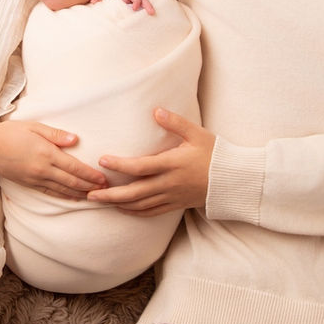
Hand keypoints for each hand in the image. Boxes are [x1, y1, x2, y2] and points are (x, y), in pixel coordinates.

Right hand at [0, 120, 107, 199]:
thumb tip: (75, 140)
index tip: (103, 178)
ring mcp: (35, 179)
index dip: (90, 174)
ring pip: (62, 189)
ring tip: (93, 196)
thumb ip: (56, 134)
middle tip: (105, 189)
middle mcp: (43, 169)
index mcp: (47, 153)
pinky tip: (72, 197)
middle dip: (89, 186)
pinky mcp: (28, 184)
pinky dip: (63, 196)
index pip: (74, 167)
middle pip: (71, 181)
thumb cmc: (10, 132)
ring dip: (79, 193)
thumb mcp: (34, 127)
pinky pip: (49, 192)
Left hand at [87, 108, 212, 215]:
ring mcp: (172, 197)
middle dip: (110, 195)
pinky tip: (123, 209)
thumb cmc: (215, 153)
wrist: (234, 180)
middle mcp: (169, 183)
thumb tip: (155, 111)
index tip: (102, 161)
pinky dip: (135, 212)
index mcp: (172, 164)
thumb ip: (175, 122)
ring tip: (100, 201)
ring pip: (140, 205)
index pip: (139, 167)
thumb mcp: (197, 133)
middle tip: (89, 193)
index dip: (119, 165)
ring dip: (118, 205)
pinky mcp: (176, 205)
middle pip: (134, 193)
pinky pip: (152, 212)